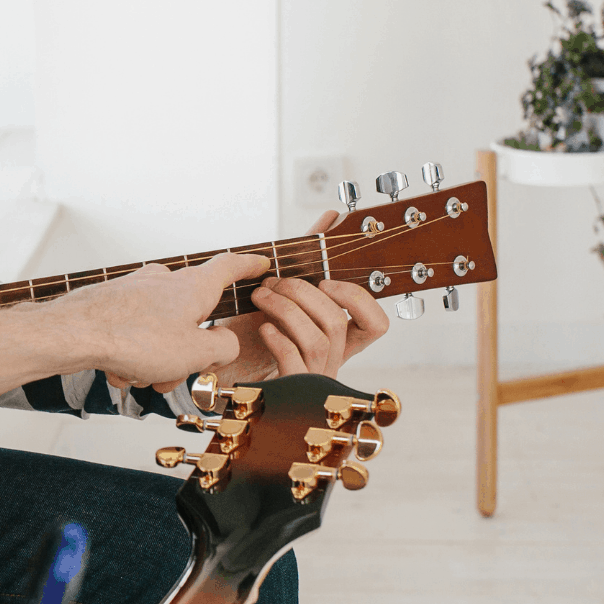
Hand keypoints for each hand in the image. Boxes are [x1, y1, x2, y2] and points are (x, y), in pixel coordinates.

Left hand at [44, 251, 269, 391]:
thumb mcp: (197, 353)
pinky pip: (133, 335)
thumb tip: (224, 344)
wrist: (74, 334)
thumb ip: (224, 348)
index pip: (230, 267)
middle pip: (191, 318)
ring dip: (154, 361)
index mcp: (193, 287)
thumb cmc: (133, 338)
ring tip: (139, 376)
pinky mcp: (114, 304)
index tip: (260, 263)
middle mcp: (165, 282)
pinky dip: (130, 357)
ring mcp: (137, 291)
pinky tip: (118, 371)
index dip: (249, 266)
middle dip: (185, 354)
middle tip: (174, 375)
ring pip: (160, 332)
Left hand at [210, 211, 389, 383]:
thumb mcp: (290, 292)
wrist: (228, 365)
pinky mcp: (289, 386)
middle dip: (302, 293)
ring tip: (261, 296)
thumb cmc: (261, 327)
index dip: (357, 300)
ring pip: (318, 339)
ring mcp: (313, 375)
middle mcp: (333, 359)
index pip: (376, 325)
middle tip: (273, 281)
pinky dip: (277, 338)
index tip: (326, 282)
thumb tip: (333, 216)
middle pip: (337, 322)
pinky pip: (294, 360)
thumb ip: (313, 257)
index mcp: (340, 339)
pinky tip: (263, 327)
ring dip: (286, 310)